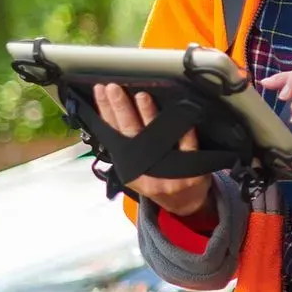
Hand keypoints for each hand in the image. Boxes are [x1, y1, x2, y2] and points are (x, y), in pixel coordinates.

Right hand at [93, 83, 212, 218]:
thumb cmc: (159, 182)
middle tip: (113, 88)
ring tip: (140, 96)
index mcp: (130, 169)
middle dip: (120, 108)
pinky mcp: (190, 170)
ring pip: (156, 138)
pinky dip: (184, 131)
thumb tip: (113, 113)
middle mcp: (146, 171)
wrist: (186, 204)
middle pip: (130, 134)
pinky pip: (187, 146)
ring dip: (147, 115)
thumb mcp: (137, 170)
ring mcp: (168, 172)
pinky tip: (181, 114)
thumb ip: (128, 148)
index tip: (101, 92)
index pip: (114, 135)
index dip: (106, 113)